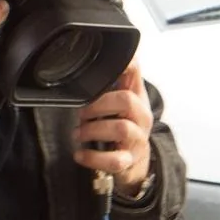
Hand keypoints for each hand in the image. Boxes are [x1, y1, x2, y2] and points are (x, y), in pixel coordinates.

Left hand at [73, 61, 152, 193]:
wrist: (135, 160)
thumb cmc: (123, 126)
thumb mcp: (121, 102)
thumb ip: (110, 81)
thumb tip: (89, 58)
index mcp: (137, 96)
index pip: (134, 72)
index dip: (123, 64)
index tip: (106, 64)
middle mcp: (141, 116)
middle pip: (127, 101)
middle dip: (98, 105)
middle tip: (82, 113)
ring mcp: (138, 139)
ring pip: (121, 129)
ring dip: (93, 130)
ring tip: (78, 133)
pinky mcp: (129, 161)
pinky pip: (114, 160)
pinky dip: (93, 157)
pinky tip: (80, 154)